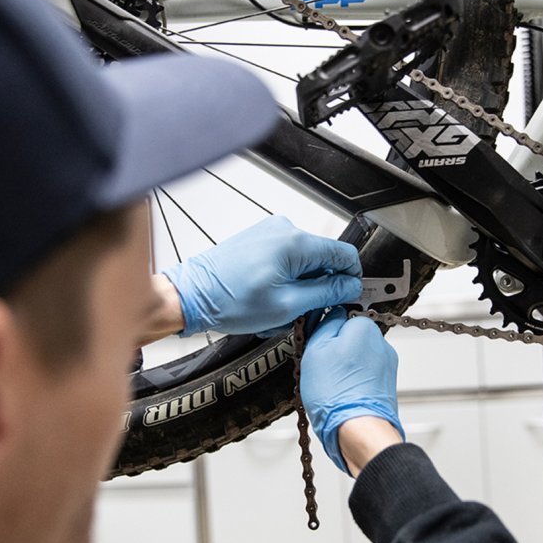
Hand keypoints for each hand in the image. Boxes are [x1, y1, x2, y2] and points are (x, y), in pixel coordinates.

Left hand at [162, 217, 361, 335]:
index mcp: (296, 242)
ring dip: (299, 288)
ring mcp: (269, 233)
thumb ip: (326, 293)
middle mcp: (284, 230)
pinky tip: (267, 299)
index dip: (351, 278)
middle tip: (304, 313)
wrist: (190, 295)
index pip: (344, 254)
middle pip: (323, 259)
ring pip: (303, 263)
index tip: (349, 296)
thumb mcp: (288, 305)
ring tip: (278, 310)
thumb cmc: (229, 301)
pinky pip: (285, 261)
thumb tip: (351, 286)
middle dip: (320, 287)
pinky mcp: (258, 241)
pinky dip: (284, 282)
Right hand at [300, 307, 403, 472]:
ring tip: (331, 387)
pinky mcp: (386, 387)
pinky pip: (363, 379)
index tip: (316, 347)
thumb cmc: (335, 394)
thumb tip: (329, 314)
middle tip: (321, 369)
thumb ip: (324, 324)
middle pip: (350, 339)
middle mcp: (381, 344)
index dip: (324, 333)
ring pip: (356, 360)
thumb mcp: (315, 349)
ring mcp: (386, 367)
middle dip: (335, 352)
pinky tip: (341, 397)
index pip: (340, 317)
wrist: (358, 431)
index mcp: (365, 328)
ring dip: (343, 370)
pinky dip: (352, 385)